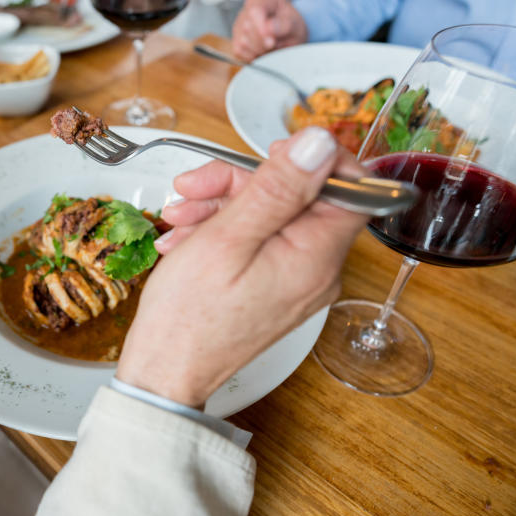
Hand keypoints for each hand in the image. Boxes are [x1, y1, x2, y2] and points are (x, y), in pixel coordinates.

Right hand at [116, 128, 368, 406]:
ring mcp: (295, 280)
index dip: (311, 159)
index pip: (351, 186)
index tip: (270, 153)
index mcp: (317, 256)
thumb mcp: (228, 237)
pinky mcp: (273, 286)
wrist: (164, 371)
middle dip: (243, 182)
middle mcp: (317, 269)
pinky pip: (259, 241)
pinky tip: (186, 236)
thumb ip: (277, 187)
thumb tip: (319, 143)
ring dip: (223, 205)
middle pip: (300, 197)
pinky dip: (223, 230)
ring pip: (272, 215)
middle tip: (196, 186)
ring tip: (179, 217)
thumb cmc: (189, 316)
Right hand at [232, 0, 307, 61]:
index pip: (255, 10)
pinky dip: (252, 56)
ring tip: (271, 47)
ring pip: (242, 42)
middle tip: (276, 45)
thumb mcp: (296, 25)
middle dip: (263, 43)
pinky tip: (262, 51)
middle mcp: (249, 8)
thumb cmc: (292, 26)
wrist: (289, 35)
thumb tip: (268, 29)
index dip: (260, 28)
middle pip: (247, 28)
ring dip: (259, 51)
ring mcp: (239, 23)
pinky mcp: (235, 38)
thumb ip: (284, 26)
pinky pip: (239, 51)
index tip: (271, 42)